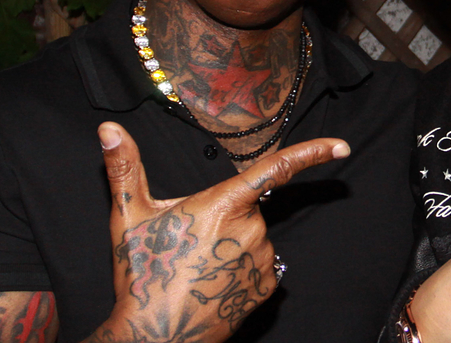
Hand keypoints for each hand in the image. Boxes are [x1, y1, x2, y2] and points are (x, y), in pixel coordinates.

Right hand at [89, 121, 349, 342]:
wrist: (155, 336)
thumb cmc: (142, 274)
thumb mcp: (128, 217)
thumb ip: (123, 168)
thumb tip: (108, 129)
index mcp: (222, 204)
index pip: (275, 169)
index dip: (312, 154)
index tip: (342, 147)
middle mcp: (251, 229)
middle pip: (248, 208)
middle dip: (224, 217)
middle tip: (189, 241)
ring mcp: (262, 260)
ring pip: (254, 237)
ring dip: (231, 245)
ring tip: (197, 267)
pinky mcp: (268, 286)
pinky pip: (260, 264)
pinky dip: (241, 268)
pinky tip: (215, 282)